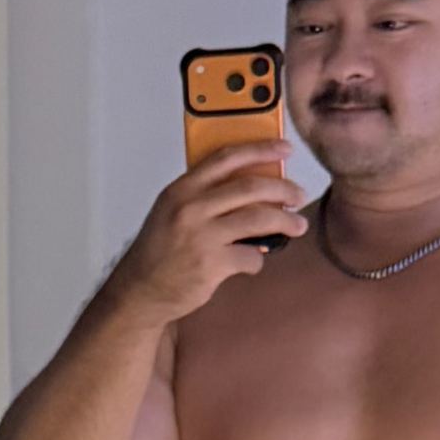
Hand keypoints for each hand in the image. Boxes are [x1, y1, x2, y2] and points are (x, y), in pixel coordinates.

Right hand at [106, 143, 308, 322]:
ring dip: (285, 222)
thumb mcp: (172, 211)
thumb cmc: (160, 252)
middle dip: (283, 189)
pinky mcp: (211, 265)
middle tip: (298, 194)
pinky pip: (252, 256)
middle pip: (250, 187)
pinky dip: (259, 260)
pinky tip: (253, 262)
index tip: (284, 148)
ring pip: (259, 219)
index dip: (260, 149)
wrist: (140, 291)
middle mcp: (190, 208)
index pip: (227, 157)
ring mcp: (201, 236)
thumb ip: (204, 195)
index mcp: (182, 189)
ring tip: (297, 226)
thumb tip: (251, 185)